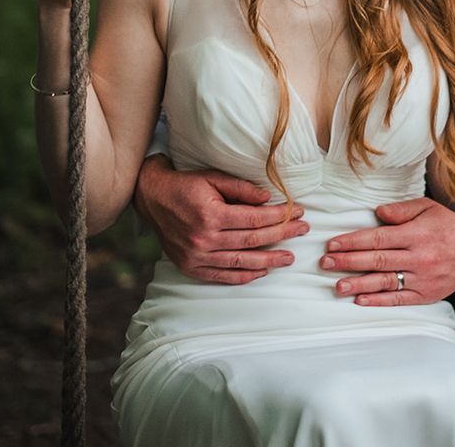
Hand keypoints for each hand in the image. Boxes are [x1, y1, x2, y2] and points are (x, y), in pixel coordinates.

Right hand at [134, 154, 309, 284]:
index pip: (254, 219)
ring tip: (289, 258)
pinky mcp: (191, 267)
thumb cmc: (186, 185)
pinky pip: (222, 276)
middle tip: (302, 230)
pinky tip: (261, 272)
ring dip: (268, 261)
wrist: (152, 199)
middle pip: (252, 240)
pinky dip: (243, 276)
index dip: (279, 216)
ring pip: (241, 262)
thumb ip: (241, 188)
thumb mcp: (213, 177)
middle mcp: (204, 239)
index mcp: (211, 214)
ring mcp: (197, 256)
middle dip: (281, 235)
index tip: (297, 211)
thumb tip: (268, 198)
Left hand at [319, 197, 454, 304]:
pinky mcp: (426, 295)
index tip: (334, 244)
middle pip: (377, 260)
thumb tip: (377, 212)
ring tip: (337, 286)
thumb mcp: (427, 208)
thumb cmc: (447, 225)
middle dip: (349, 262)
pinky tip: (361, 300)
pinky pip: (399, 299)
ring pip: (385, 282)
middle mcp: (418, 257)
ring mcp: (422, 278)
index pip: (378, 238)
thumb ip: (401, 210)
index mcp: (416, 234)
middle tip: (326, 263)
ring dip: (359, 284)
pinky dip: (379, 301)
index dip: (354, 242)